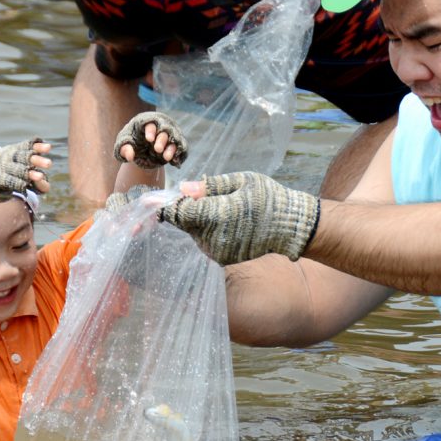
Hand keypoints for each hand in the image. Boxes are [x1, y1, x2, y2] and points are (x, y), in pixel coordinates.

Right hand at [0, 139, 50, 217]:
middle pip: (24, 157)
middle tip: (49, 164)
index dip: (38, 146)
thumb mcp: (17, 171)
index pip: (27, 146)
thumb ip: (33, 177)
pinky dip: (17, 183)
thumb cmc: (4, 175)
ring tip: (40, 176)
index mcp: (13, 151)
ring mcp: (1, 167)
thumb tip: (45, 184)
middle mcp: (8, 157)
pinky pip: (8, 181)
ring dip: (29, 174)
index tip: (49, 147)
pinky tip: (25, 187)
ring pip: (18, 170)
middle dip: (37, 160)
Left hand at [114, 111, 187, 168]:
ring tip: (166, 158)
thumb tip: (130, 156)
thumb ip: (123, 150)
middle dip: (162, 140)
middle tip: (157, 150)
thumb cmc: (132, 143)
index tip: (149, 140)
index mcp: (146, 121)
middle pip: (165, 130)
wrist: (143, 150)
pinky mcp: (177, 144)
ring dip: (171, 148)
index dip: (151, 130)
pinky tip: (175, 163)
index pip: (150, 123)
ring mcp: (171, 134)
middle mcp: (161, 126)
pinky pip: (183, 148)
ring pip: (175, 139)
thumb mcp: (122, 146)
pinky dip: (180, 155)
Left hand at [159, 171, 318, 265]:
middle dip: (181, 210)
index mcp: (216, 215)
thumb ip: (210, 186)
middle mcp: (213, 237)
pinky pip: (205, 241)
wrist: (290, 227)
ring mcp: (218, 250)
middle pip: (183, 222)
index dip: (164, 205)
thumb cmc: (268, 198)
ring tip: (217, 209)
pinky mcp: (223, 258)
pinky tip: (224, 222)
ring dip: (196, 221)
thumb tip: (183, 189)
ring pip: (193, 233)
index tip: (151, 200)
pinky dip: (207, 231)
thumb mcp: (242, 182)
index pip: (178, 212)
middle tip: (187, 199)